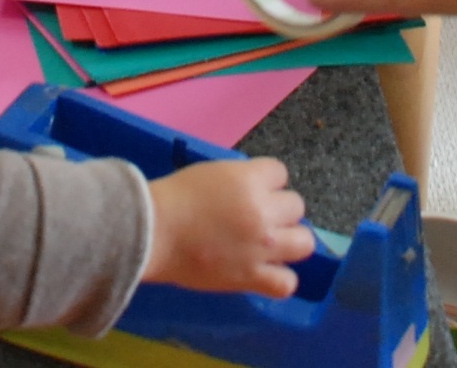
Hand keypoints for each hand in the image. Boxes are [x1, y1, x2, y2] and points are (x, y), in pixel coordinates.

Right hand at [143, 156, 314, 296]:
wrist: (153, 232)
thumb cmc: (175, 197)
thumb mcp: (213, 173)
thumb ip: (242, 181)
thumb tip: (257, 192)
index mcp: (251, 180)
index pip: (281, 172)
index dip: (267, 181)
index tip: (250, 190)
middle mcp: (264, 212)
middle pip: (296, 206)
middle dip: (279, 209)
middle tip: (256, 217)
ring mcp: (262, 247)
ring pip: (304, 242)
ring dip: (290, 240)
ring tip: (270, 243)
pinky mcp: (252, 276)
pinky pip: (287, 283)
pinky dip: (281, 279)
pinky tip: (268, 272)